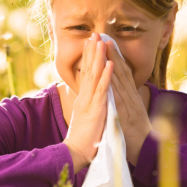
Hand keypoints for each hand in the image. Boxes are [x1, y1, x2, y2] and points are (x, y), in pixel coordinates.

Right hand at [64, 32, 113, 173]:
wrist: (76, 153)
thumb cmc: (83, 138)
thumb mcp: (85, 117)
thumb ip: (87, 105)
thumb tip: (89, 97)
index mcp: (83, 98)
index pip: (85, 73)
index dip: (89, 57)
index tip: (91, 43)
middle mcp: (84, 96)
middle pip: (88, 69)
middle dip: (91, 51)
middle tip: (94, 34)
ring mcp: (89, 102)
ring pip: (94, 75)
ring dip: (98, 57)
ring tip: (101, 41)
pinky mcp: (96, 109)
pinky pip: (103, 90)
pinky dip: (106, 76)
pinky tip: (110, 64)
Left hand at [105, 40, 152, 165]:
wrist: (147, 152)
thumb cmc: (136, 135)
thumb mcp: (131, 114)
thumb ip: (126, 102)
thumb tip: (120, 92)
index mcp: (131, 97)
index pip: (122, 73)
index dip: (114, 57)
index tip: (106, 42)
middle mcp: (131, 97)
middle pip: (121, 71)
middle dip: (112, 53)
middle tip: (103, 36)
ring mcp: (129, 104)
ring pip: (120, 80)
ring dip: (112, 62)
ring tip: (105, 46)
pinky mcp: (126, 115)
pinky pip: (118, 97)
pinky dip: (114, 84)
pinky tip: (108, 73)